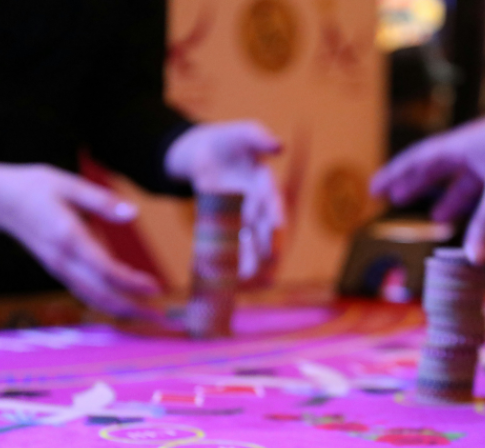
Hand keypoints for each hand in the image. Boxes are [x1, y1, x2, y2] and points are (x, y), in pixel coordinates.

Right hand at [0, 162, 160, 317]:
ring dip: (121, 310)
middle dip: (132, 307)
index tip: (156, 288)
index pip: (104, 268)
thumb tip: (132, 212)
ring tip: (149, 316)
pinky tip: (125, 308)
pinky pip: (84, 293)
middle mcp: (62, 259)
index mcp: (68, 237)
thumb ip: (102, 201)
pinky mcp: (58, 270)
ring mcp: (58, 268)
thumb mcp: (69, 184)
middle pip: (100, 292)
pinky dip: (106, 303)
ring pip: (92, 298)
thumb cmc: (35, 187)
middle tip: (161, 317)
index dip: (130, 282)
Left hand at [165, 121, 283, 281]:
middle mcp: (255, 207)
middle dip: (265, 246)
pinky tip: (216, 269)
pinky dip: (220, 254)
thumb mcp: (243, 133)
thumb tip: (280, 145)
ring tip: (244, 277)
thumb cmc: (230, 140)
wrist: (204, 152)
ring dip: (246, 258)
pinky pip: (221, 241)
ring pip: (244, 242)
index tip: (277, 228)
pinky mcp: (218, 222)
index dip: (276, 216)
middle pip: (262, 230)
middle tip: (268, 262)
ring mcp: (237, 217)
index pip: (274, 205)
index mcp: (265, 187)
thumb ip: (259, 137)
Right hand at [371, 99, 484, 263]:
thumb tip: (472, 259)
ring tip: (438, 219)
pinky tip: (478, 218)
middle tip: (396, 199)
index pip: (419, 159)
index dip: (396, 174)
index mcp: (463, 144)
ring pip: (465, 181)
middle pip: (437, 168)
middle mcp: (475, 148)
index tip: (376, 189)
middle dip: (417, 185)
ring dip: (449, 199)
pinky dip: (477, 204)